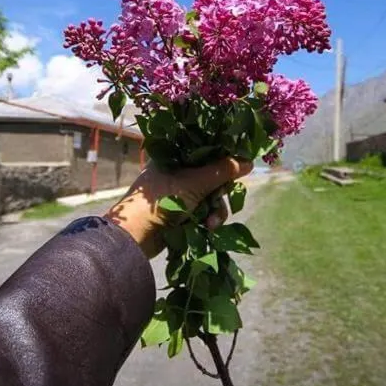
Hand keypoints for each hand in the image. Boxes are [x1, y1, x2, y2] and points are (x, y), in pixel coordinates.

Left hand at [106, 158, 252, 257]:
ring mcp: (178, 193)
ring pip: (210, 195)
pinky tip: (207, 228)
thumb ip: (223, 171)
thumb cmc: (162, 199)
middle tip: (222, 196)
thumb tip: (249, 161)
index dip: (223, 158)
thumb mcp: (195, 182)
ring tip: (211, 223)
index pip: (205, 150)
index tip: (238, 167)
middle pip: (211, 174)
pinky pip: (203, 211)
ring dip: (215, 209)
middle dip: (220, 191)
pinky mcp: (180, 212)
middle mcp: (176, 171)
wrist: (135, 236)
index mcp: (174, 155)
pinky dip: (208, 219)